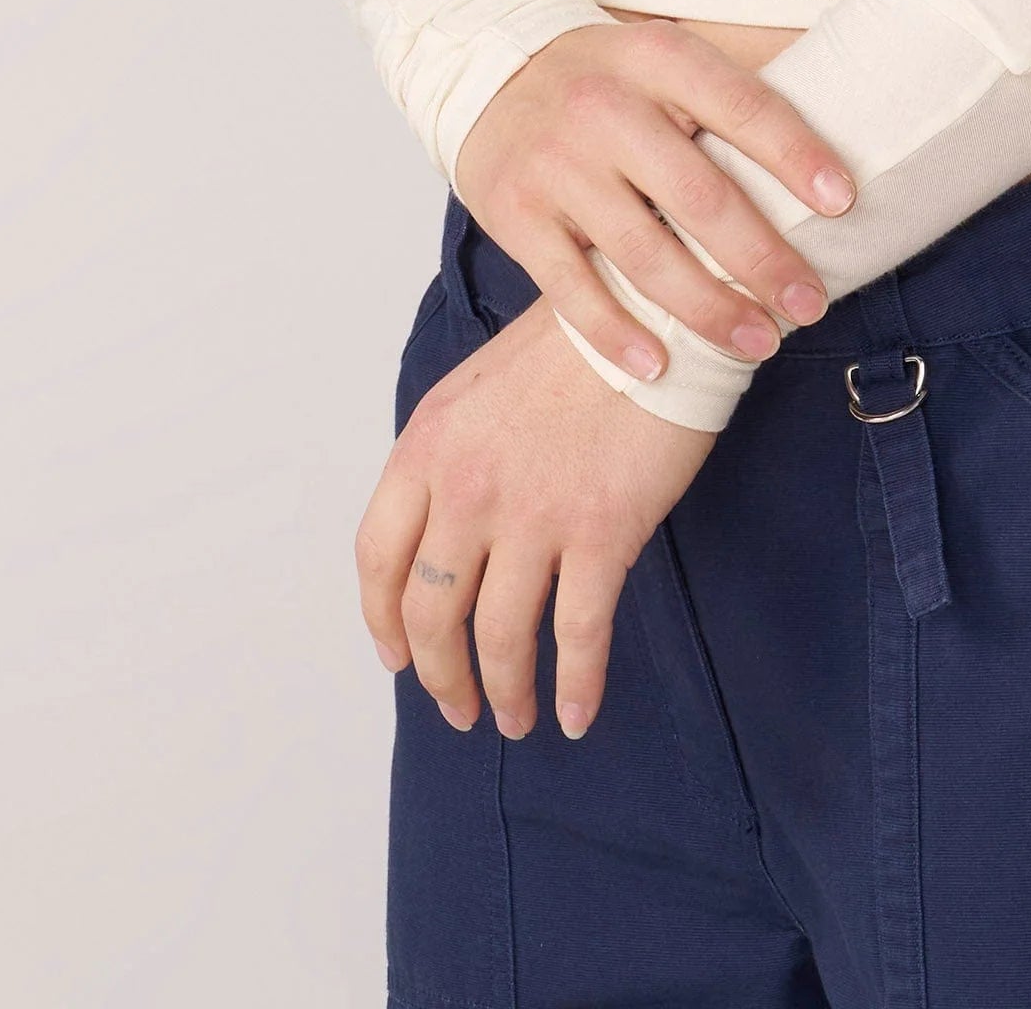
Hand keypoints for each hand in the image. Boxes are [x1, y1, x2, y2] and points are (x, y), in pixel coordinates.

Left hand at [358, 294, 710, 739]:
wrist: (653, 311)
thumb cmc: (574, 341)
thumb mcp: (480, 386)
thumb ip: (450, 456)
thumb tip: (443, 531)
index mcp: (428, 446)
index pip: (377, 558)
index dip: (382, 622)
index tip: (398, 659)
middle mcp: (467, 487)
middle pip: (431, 614)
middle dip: (440, 676)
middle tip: (459, 708)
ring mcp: (533, 514)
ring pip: (500, 636)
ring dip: (504, 692)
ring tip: (516, 719)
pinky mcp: (601, 532)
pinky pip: (578, 634)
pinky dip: (576, 685)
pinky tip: (577, 712)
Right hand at [453, 19, 855, 383]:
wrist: (491, 73)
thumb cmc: (610, 79)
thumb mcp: (666, 56)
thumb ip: (733, 95)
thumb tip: (846, 132)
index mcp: (658, 58)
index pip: (742, 107)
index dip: (796, 157)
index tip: (844, 205)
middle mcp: (605, 106)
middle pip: (699, 196)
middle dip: (763, 260)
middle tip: (810, 304)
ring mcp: (556, 164)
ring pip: (642, 253)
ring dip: (707, 309)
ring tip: (757, 342)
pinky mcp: (515, 213)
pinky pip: (571, 288)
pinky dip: (615, 334)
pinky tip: (657, 365)